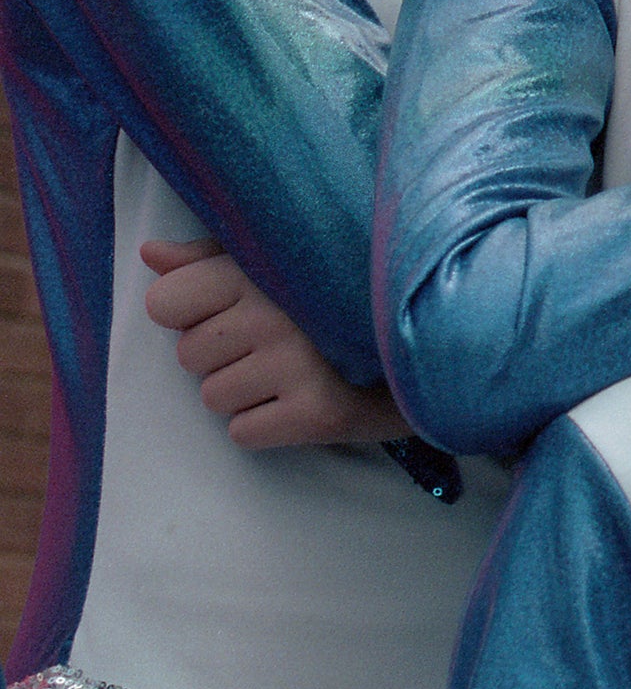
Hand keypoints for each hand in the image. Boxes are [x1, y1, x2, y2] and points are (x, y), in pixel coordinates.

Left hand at [139, 242, 406, 452]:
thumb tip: (149, 255)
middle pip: (187, 355)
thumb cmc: (331, 308)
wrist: (423, 355)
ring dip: (245, 395)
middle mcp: (273, 317)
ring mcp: (296, 366)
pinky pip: (244, 433)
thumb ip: (208, 261)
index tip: (235, 313)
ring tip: (292, 376)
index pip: (163, 301)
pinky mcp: (318, 414)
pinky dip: (267, 427)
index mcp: (256, 273)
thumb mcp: (273, 268)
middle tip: (276, 349)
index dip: (191, 314)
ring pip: (213, 398)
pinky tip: (303, 403)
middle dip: (221, 358)